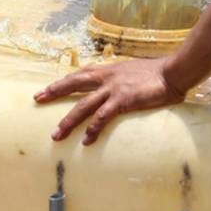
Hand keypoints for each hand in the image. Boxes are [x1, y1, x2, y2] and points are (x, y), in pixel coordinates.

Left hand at [34, 57, 185, 144]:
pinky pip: (102, 117)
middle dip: (55, 91)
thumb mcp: (134, 70)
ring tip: (56, 135)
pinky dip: (93, 129)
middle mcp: (107, 77)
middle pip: (74, 83)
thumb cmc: (158, 73)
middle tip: (38, 99)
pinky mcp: (123, 100)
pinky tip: (86, 140)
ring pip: (83, 105)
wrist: (173, 72)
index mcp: (109, 69)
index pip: (81, 73)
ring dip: (68, 120)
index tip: (49, 87)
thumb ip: (124, 77)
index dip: (64, 80)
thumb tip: (120, 85)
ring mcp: (113, 89)